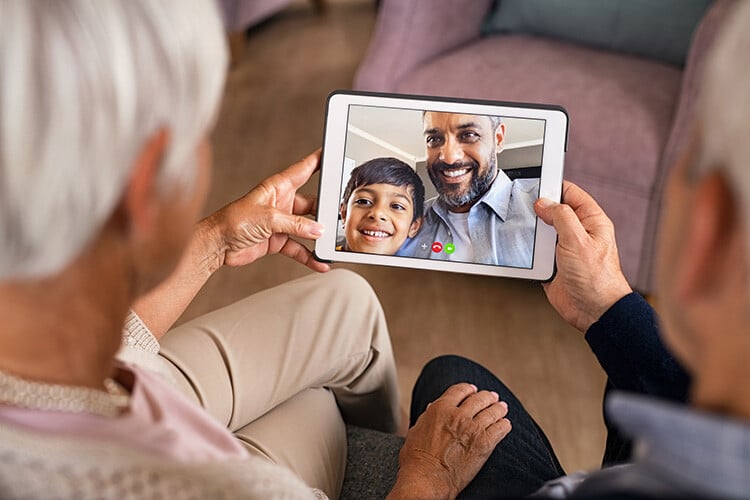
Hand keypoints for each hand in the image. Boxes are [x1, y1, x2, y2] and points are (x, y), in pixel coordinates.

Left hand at [204, 149, 329, 272]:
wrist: (218, 244)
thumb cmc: (233, 221)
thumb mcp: (269, 218)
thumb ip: (296, 224)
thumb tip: (317, 229)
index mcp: (277, 187)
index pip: (303, 170)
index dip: (318, 161)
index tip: (333, 156)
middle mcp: (281, 202)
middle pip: (311, 203)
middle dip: (324, 210)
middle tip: (338, 215)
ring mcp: (280, 222)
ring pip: (306, 227)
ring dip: (317, 236)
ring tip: (329, 243)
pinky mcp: (277, 239)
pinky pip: (299, 247)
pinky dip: (308, 255)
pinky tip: (318, 261)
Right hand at [388, 383, 510, 499]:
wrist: (427, 479)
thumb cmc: (416, 459)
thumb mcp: (416, 431)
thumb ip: (427, 417)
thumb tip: (432, 407)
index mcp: (440, 408)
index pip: (460, 390)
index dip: (469, 389)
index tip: (473, 390)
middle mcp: (458, 415)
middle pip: (479, 398)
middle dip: (487, 397)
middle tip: (493, 397)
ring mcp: (473, 428)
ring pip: (492, 411)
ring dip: (499, 408)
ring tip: (502, 407)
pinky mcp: (485, 444)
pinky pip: (501, 429)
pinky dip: (504, 425)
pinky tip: (505, 425)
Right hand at [534, 181, 631, 331]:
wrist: (593, 311)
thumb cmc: (597, 278)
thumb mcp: (578, 240)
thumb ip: (561, 217)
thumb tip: (544, 203)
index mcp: (591, 221)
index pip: (571, 194)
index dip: (554, 187)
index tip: (536, 184)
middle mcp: (578, 233)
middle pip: (553, 211)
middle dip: (538, 210)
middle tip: (523, 208)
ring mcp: (564, 249)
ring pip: (542, 231)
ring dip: (532, 232)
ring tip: (522, 229)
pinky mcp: (552, 265)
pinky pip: (536, 252)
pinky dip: (528, 250)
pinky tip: (522, 248)